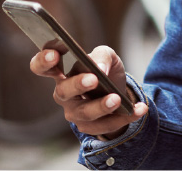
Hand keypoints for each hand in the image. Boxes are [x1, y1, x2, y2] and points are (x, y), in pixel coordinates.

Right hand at [30, 45, 148, 139]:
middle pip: (63, 91)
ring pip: (85, 112)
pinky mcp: (89, 126)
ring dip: (102, 106)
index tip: (54, 55)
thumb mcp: (107, 56)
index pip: (42, 67)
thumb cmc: (104, 69)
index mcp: (61, 71)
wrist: (119, 91)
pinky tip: (139, 109)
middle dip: (77, 84)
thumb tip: (99, 68)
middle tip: (93, 79)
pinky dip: (124, 117)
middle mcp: (63, 93)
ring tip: (117, 99)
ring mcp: (74, 112)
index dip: (43, 61)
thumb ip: (101, 56)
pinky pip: (105, 125)